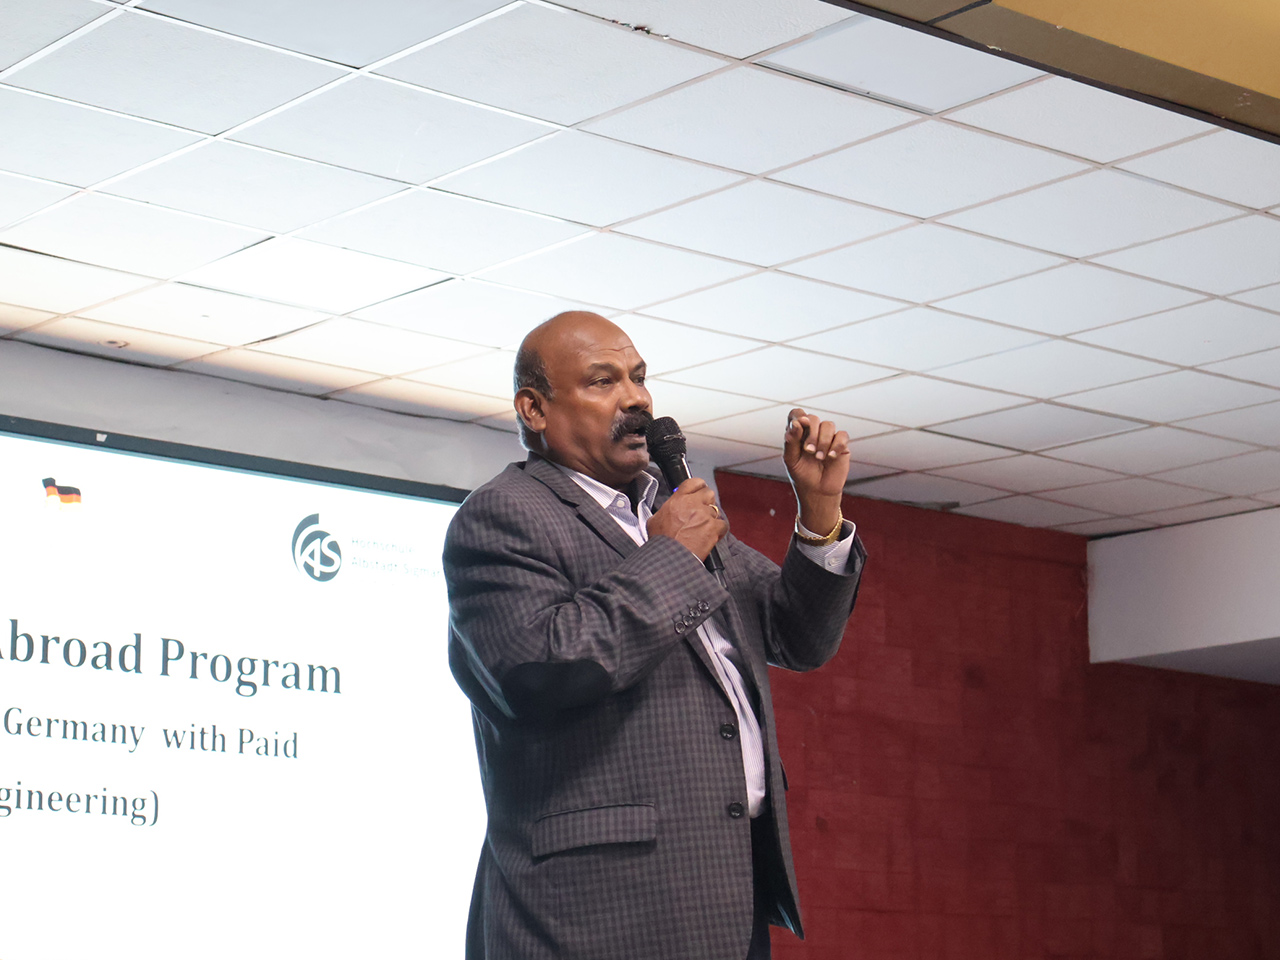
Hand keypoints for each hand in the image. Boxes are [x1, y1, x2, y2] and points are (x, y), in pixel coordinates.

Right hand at [646, 477, 727, 561]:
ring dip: (712, 517)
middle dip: (707, 501)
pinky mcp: (714, 528)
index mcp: (678, 500)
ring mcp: (705, 515)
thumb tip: (667, 511)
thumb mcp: (654, 520)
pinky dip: (719, 530)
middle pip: (708, 493)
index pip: (694, 482)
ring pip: (716, 509)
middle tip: (702, 511)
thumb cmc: (661, 543)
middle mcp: (693, 504)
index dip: (698, 486)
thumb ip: (664, 511)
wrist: (670, 557)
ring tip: (704, 527)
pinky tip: (712, 535)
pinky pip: (723, 524)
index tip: (699, 492)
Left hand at [783, 409, 850, 534]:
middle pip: (813, 418)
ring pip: (829, 425)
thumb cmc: (801, 475)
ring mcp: (828, 437)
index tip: (801, 424)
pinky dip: (836, 445)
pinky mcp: (841, 445)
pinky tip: (831, 457)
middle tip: (808, 451)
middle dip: (811, 433)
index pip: (797, 414)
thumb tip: (798, 423)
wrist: (817, 492)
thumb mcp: (791, 460)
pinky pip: (842, 435)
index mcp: (798, 433)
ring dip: (823, 441)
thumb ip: (791, 441)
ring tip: (819, 458)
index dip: (799, 415)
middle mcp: (813, 432)